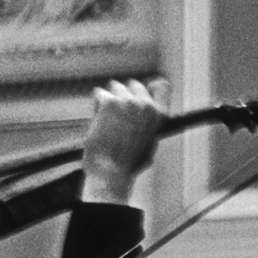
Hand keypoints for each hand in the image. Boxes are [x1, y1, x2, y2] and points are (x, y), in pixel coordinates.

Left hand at [80, 78, 166, 204]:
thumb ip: (148, 126)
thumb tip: (146, 111)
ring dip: (109, 100)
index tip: (137, 94)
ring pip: (115, 87)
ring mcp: (127, 102)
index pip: (162, 86)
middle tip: (114, 116)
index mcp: (159, 115)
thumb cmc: (127, 165)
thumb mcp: (148, 145)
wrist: (110, 172)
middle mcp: (146, 105)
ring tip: (105, 123)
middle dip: (123, 96)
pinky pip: (99, 94)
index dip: (149, 88)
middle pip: (134, 85)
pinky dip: (96, 106)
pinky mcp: (109, 102)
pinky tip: (97, 123)